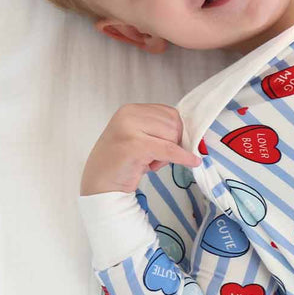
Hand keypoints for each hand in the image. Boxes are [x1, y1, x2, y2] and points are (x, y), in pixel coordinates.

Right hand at [80, 103, 200, 194]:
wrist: (100, 184)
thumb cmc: (123, 162)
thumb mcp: (140, 137)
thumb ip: (158, 129)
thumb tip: (191, 133)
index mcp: (130, 110)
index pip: (170, 113)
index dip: (176, 132)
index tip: (169, 145)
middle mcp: (128, 114)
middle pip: (174, 124)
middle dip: (173, 143)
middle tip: (156, 158)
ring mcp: (130, 128)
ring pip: (172, 136)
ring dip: (168, 154)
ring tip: (150, 162)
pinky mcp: (135, 145)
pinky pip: (169, 150)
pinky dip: (183, 157)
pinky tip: (192, 162)